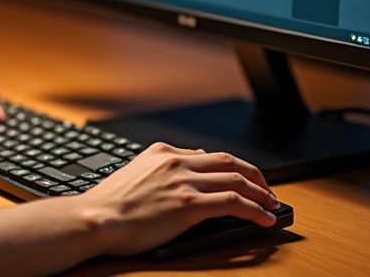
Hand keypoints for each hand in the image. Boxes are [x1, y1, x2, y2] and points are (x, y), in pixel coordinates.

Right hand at [78, 143, 279, 255]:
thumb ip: (162, 167)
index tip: (243, 179)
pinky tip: (264, 218)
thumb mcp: (136, 172)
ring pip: (237, 181)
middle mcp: (176, 162)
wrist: (97, 218)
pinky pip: (233, 204)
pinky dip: (254, 209)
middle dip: (255, 175)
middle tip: (267, 189)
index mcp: (162, 152)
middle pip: (230, 162)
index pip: (209, 155)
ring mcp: (184, 182)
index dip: (233, 168)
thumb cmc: (110, 204)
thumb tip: (190, 164)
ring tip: (272, 204)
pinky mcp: (189, 205)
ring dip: (261, 193)